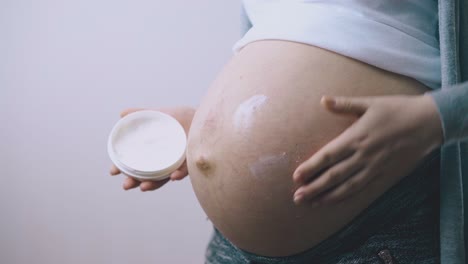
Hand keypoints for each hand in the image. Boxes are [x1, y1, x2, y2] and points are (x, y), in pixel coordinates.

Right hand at [109, 106, 195, 191]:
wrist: (204, 117)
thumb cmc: (182, 117)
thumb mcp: (160, 114)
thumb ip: (142, 114)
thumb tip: (121, 114)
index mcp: (156, 151)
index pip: (138, 163)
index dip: (125, 169)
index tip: (113, 172)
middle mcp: (166, 160)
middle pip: (148, 175)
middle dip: (136, 182)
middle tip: (125, 185)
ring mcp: (179, 163)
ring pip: (164, 178)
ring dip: (153, 184)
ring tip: (143, 187)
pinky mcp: (193, 163)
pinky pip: (186, 171)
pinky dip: (178, 174)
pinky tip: (173, 177)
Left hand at [292, 94, 442, 204]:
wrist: (430, 123)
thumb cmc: (397, 109)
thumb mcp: (370, 103)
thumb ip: (344, 104)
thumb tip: (322, 100)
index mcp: (357, 137)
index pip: (328, 156)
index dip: (311, 167)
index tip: (296, 177)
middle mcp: (363, 155)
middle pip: (334, 175)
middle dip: (314, 187)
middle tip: (297, 197)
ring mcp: (374, 167)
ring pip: (347, 186)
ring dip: (327, 196)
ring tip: (311, 203)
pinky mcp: (385, 174)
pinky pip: (362, 188)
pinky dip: (347, 196)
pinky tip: (335, 200)